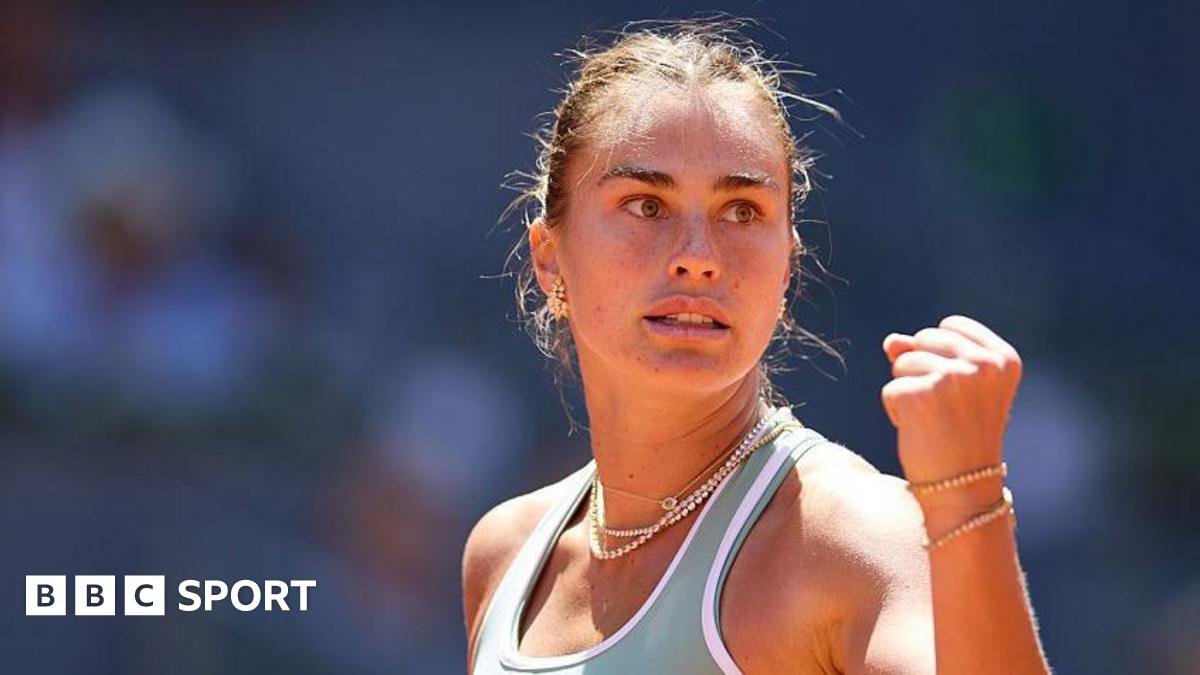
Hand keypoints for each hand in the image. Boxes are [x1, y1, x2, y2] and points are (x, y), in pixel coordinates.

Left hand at [881, 315, 1022, 512]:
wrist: (962, 490)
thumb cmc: (958, 437)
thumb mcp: (953, 388)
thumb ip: (926, 354)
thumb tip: (892, 341)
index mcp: (1004, 358)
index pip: (950, 325)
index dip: (940, 355)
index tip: (958, 392)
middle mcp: (984, 364)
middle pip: (923, 339)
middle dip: (920, 371)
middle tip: (944, 410)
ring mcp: (954, 377)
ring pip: (902, 361)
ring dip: (907, 390)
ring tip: (933, 420)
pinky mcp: (923, 394)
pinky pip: (890, 389)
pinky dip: (896, 410)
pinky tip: (919, 431)